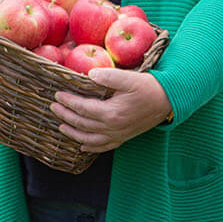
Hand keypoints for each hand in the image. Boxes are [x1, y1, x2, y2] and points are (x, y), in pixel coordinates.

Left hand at [50, 67, 171, 152]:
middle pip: (82, 124)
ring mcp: (118, 135)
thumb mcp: (129, 78)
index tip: (57, 95)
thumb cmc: (149, 87)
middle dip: (65, 116)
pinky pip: (103, 146)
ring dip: (73, 133)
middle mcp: (112, 127)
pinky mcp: (124, 137)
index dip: (68, 102)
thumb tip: (89, 74)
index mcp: (111, 112)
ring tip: (61, 126)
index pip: (82, 108)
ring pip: (89, 139)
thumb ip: (108, 76)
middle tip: (53, 107)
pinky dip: (91, 147)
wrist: (169, 101)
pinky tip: (82, 145)